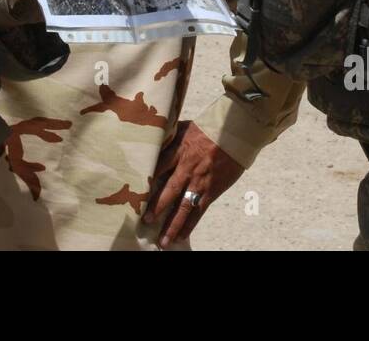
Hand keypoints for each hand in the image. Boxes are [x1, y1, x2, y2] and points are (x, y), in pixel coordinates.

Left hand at [145, 121, 244, 248]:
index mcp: (178, 151)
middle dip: (156, 207)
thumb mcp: (184, 127)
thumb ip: (168, 136)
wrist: (233, 133)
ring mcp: (200, 182)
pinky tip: (182, 235)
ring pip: (183, 207)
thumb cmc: (208, 128)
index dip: (146, 181)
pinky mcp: (211, 191)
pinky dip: (190, 224)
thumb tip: (151, 137)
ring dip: (172, 225)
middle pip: (169, 191)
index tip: (134, 194)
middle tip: (145, 222)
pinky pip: (198, 211)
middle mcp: (187, 169)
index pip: (158, 168)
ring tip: (163, 241)